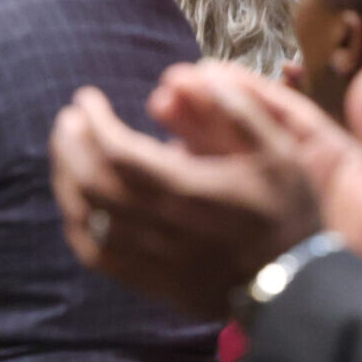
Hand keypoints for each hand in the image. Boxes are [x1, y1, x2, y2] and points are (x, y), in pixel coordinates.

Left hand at [48, 66, 321, 319]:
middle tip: (68, 119)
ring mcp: (148, 258)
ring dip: (66, 180)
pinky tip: (76, 203)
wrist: (295, 287)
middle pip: (90, 183)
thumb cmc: (287, 213)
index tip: (85, 99)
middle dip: (70, 145)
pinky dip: (76, 223)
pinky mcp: (146, 281)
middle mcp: (159, 226)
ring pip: (85, 218)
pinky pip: (93, 253)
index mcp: (187, 190)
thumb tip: (192, 74)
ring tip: (66, 153)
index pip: (117, 152)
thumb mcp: (280, 151)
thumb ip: (237, 110)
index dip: (94, 122)